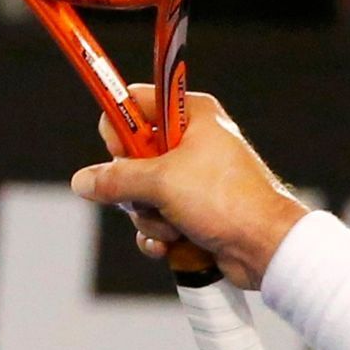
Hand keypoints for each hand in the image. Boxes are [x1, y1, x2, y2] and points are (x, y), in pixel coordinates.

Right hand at [70, 85, 311, 289]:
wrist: (265, 246)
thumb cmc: (226, 200)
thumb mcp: (162, 182)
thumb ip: (116, 178)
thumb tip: (84, 180)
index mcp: (191, 115)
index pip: (135, 103)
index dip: (120, 128)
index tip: (120, 150)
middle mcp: (193, 142)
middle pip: (132, 156)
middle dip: (134, 188)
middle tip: (152, 195)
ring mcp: (193, 179)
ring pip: (141, 195)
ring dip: (150, 218)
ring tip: (175, 225)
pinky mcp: (194, 212)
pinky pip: (156, 220)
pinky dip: (159, 236)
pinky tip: (172, 244)